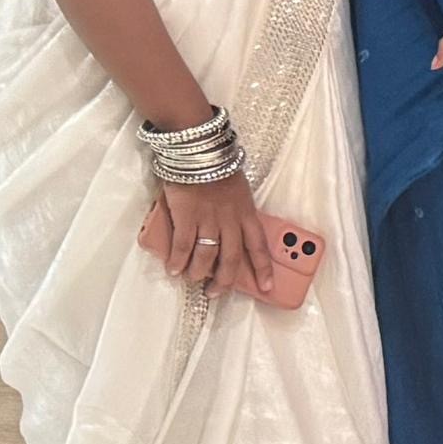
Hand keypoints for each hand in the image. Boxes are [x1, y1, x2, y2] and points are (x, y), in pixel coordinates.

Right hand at [139, 172, 270, 292]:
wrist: (198, 151)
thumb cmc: (217, 170)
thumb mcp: (237, 193)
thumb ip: (235, 215)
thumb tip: (227, 237)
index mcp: (247, 213)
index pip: (259, 246)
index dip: (263, 268)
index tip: (268, 287)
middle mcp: (230, 220)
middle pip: (231, 258)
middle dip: (224, 280)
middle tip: (215, 292)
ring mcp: (208, 219)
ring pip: (207, 256)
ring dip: (199, 272)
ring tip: (193, 280)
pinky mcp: (186, 216)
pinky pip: (184, 246)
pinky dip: (179, 260)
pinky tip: (174, 269)